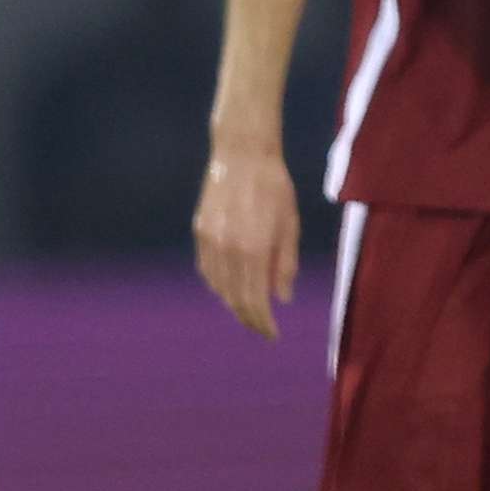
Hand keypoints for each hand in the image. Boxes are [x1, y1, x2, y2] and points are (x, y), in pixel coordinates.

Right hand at [193, 140, 299, 339]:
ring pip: (218, 286)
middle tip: (262, 327)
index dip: (263, 322)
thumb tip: (282, 298)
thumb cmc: (275, 189)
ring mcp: (209, 241)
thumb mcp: (290, 225)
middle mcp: (227, 249)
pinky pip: (207, 269)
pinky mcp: (199, 232)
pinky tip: (231, 287)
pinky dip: (219, 284)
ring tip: (250, 309)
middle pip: (234, 298)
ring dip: (233, 302)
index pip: (255, 300)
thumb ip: (285, 264)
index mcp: (253, 249)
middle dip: (249, 317)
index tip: (272, 334)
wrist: (243, 157)